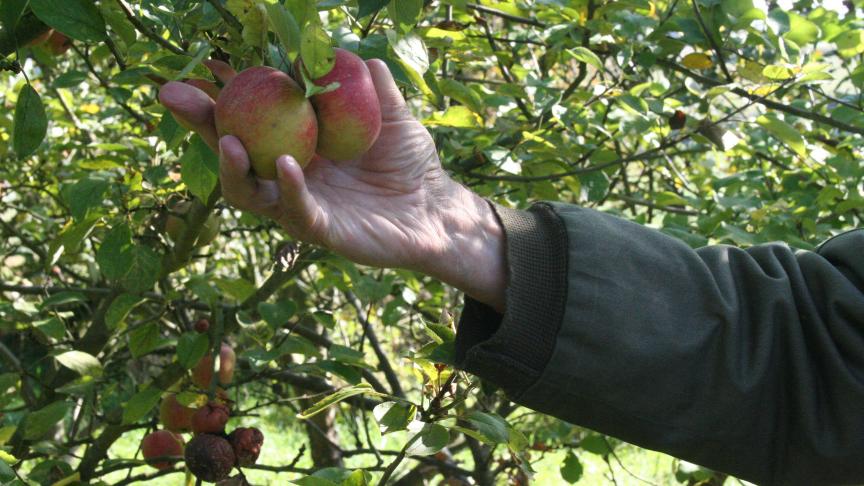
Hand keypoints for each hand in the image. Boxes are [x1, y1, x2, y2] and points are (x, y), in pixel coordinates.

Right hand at [159, 59, 505, 310]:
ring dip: (232, 166)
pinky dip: (288, 188)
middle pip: (230, 149)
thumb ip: (371, 85)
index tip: (204, 62)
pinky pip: (295, 210)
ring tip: (229, 141)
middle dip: (199, 124)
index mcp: (297, 141)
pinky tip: (288, 165)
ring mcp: (298, 203)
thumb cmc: (410, 162)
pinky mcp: (318, 228)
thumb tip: (345, 50)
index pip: (250, 115)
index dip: (223, 91)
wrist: (436, 210)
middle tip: (173, 96)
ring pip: (247, 190)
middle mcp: (287, 173)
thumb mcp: (392, 114)